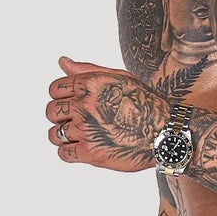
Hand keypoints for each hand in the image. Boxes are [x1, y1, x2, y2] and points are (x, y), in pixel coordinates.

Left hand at [46, 57, 169, 171]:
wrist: (165, 132)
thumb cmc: (145, 103)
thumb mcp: (119, 78)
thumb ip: (88, 70)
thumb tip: (62, 62)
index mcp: (90, 84)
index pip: (55, 89)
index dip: (62, 97)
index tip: (73, 105)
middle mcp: (85, 105)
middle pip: (51, 112)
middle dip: (60, 117)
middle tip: (77, 122)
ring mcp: (87, 130)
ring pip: (55, 134)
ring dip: (64, 137)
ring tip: (81, 137)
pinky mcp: (92, 153)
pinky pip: (64, 154)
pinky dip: (69, 153)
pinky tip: (83, 149)